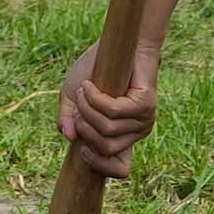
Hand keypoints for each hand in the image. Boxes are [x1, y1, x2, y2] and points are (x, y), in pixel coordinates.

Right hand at [60, 45, 160, 179]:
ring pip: (107, 128)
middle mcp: (136, 133)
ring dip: (86, 107)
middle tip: (78, 103)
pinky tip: (89, 84)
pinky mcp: (146, 104)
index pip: (121, 170)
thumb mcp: (73, 97)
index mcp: (122, 138)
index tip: (81, 150)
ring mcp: (144, 120)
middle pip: (105, 147)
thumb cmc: (95, 71)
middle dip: (83, 126)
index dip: (100, 166)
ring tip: (83, 89)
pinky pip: (113, 110)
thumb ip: (68, 118)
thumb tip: (69, 137)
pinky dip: (95, 97)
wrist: (120, 44)